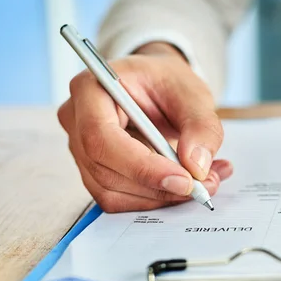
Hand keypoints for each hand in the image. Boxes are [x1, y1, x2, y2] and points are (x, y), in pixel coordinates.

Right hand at [58, 42, 232, 212]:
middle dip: (158, 186)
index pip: (101, 137)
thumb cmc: (167, 81)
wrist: (158, 86)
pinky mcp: (95, 171)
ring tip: (204, 183)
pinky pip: (120, 198)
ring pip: (113, 191)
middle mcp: (76, 120)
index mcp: (90, 88)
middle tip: (204, 186)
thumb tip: (197, 167)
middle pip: (105, 171)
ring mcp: (81, 149)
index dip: (141, 166)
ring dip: (161, 196)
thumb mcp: (193, 93)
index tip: (183, 180)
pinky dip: (156, 198)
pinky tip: (185, 184)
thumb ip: (201, 126)